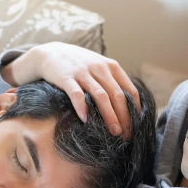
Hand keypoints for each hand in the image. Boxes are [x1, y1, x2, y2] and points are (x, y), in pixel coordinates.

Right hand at [3, 42, 139, 137]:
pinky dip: (82, 108)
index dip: (135, 110)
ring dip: (109, 116)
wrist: (51, 52)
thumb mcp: (100, 66)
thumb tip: (129, 106)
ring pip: (101, 96)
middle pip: (118, 96)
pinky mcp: (66, 77)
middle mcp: (100, 68)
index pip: (130, 90)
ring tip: (114, 132)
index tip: (136, 126)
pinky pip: (77, 94)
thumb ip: (113, 81)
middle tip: (126, 134)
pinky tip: (85, 120)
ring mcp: (83, 72)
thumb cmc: (79, 64)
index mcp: (112, 67)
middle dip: (124, 117)